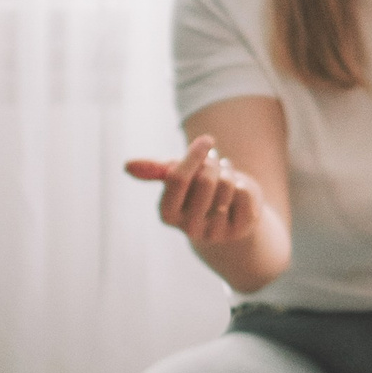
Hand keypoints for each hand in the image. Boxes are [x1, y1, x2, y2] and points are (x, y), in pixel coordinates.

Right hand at [127, 137, 265, 248]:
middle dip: (213, 164)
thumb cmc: (198, 190)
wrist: (229, 216)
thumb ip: (156, 170)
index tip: (206, 140)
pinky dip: (245, 186)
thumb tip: (126, 165)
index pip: (177, 179)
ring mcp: (215, 232)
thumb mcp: (177, 177)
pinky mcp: (240, 231)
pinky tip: (238, 194)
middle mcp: (189, 227)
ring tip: (225, 180)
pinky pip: (245, 194)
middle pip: (205, 179)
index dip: (193, 155)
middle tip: (215, 165)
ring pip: (227, 185)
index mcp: (167, 213)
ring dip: (229, 174)